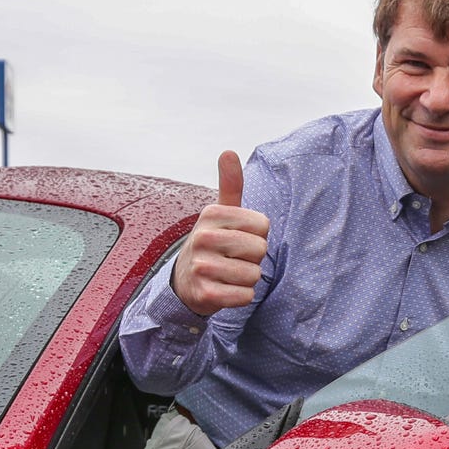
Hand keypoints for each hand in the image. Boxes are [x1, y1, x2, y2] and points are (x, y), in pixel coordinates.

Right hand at [171, 150, 269, 315]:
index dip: (257, 235)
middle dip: (253, 259)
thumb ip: (230, 185)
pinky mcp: (204, 294)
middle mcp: (202, 237)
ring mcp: (201, 266)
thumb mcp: (220, 214)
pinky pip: (244, 296)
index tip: (237, 238)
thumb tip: (228, 151)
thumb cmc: (213, 244)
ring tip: (228, 275)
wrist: (185, 283)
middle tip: (233, 259)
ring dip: (246, 279)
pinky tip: (224, 290)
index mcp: (211, 214)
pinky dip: (240, 297)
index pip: (263, 225)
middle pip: (260, 250)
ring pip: (254, 275)